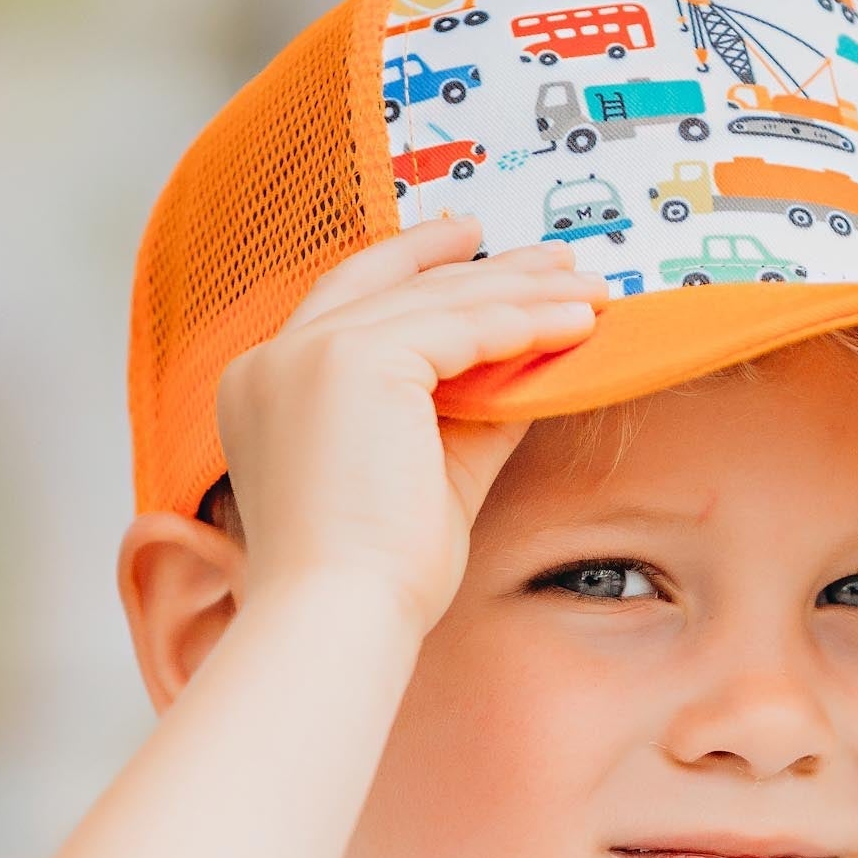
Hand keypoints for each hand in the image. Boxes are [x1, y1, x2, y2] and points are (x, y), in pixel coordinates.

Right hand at [214, 215, 609, 637]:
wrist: (343, 614)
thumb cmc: (377, 574)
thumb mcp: (429, 473)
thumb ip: (469, 414)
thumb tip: (530, 369)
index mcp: (269, 387)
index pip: (351, 299)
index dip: (416, 263)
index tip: (474, 243)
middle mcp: (274, 360)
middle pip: (398, 286)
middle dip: (487, 268)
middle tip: (556, 258)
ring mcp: (308, 354)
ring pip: (437, 301)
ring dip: (523, 292)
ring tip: (589, 289)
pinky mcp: (354, 360)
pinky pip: (459, 326)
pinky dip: (522, 324)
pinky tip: (575, 325)